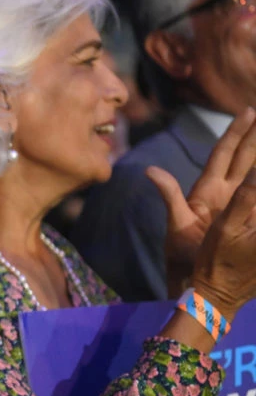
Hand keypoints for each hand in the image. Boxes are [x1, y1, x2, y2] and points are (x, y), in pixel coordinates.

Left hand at [148, 107, 255, 293]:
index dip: (236, 133)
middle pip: (244, 158)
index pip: (224, 154)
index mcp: (206, 191)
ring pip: (254, 174)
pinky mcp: (248, 219)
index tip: (249, 111)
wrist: (195, 283)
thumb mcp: (176, 224)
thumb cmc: (181, 256)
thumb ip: (169, 196)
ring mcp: (238, 207)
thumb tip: (150, 170)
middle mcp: (224, 195)